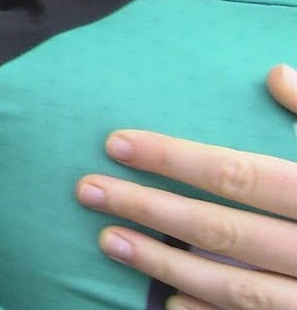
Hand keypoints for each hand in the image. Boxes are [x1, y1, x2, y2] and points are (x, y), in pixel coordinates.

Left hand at [77, 64, 296, 309]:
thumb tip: (274, 74)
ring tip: (108, 239)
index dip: (174, 158)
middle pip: (222, 230)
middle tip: (85, 189)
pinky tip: (167, 303)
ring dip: (164, 263)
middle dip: (149, 208)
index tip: (116, 143)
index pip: (239, 174)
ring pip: (233, 286)